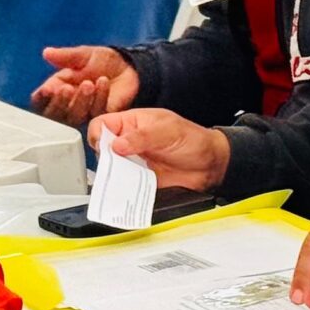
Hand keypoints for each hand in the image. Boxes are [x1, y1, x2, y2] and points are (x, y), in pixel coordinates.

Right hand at [33, 46, 137, 125]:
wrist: (127, 66)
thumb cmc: (102, 61)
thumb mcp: (83, 55)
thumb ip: (65, 56)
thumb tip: (47, 53)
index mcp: (57, 87)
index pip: (41, 100)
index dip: (41, 98)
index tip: (47, 90)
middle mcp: (68, 104)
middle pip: (54, 114)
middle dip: (59, 102)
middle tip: (66, 88)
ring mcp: (84, 112)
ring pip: (74, 116)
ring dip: (80, 100)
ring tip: (89, 83)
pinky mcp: (101, 116)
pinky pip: (96, 113)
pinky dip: (99, 98)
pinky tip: (103, 83)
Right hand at [88, 108, 228, 190]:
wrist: (211, 165)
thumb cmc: (193, 140)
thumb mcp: (168, 131)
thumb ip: (142, 137)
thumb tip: (116, 145)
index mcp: (132, 122)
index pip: (103, 124)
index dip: (98, 134)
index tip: (105, 147)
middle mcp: (129, 141)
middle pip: (102, 148)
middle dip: (104, 157)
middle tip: (116, 164)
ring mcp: (133, 160)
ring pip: (110, 167)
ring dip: (113, 173)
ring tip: (125, 176)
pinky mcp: (139, 178)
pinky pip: (124, 183)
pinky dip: (123, 186)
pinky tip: (128, 187)